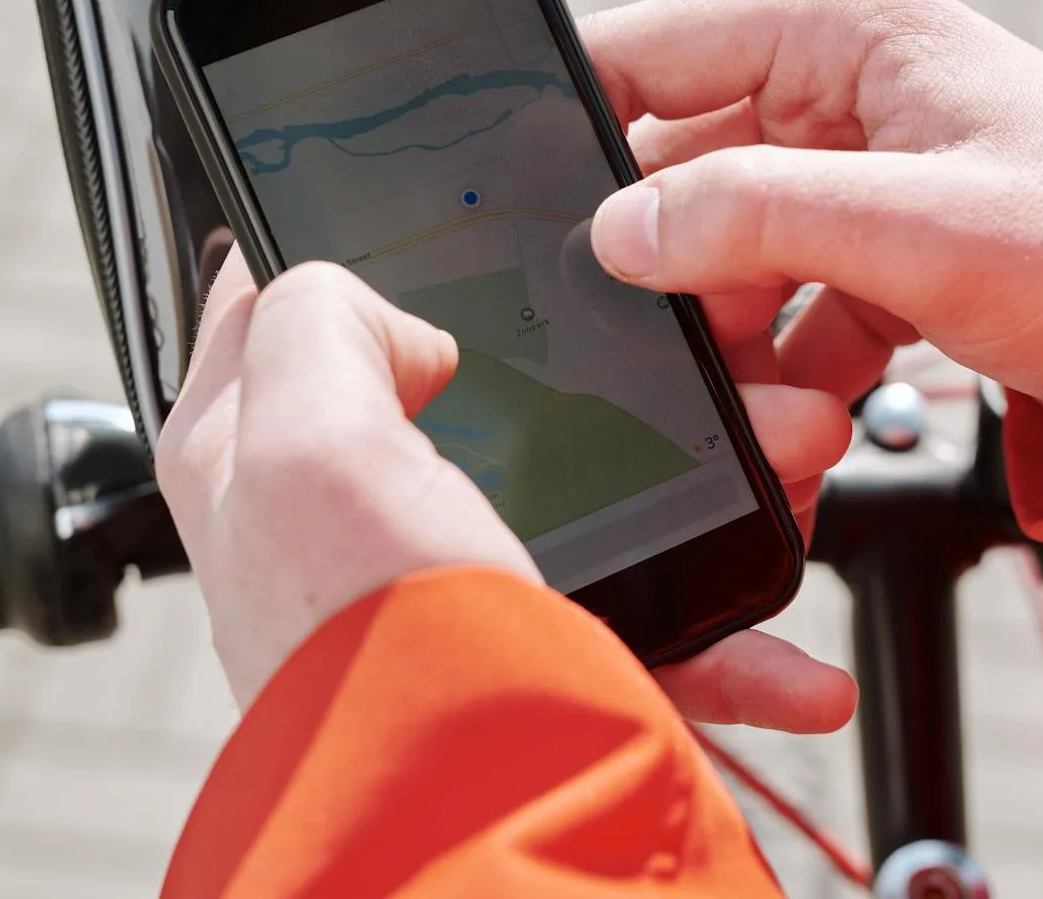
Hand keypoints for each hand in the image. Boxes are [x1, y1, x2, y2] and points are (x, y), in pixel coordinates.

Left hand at [158, 251, 857, 728]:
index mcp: (256, 451)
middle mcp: (343, 516)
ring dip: (703, 473)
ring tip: (784, 451)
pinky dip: (730, 639)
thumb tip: (400, 322)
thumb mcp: (309, 445)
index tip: (459, 209)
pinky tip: (785, 651)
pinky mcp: (534, 652)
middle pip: (472, 383)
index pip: (278, 298)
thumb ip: (319, 323)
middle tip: (676, 336)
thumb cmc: (371, 654)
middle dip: (592, 358)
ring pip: (585, 485)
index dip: (360, 237)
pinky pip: (652, 621)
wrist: (475, 834)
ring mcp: (449, 581)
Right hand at [585, 0, 1042, 423]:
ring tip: (773, 418)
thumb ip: (757, 218)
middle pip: (670, 174)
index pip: (644, 52)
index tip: (520, 218)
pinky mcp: (863, 247)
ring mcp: (843, 172)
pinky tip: (802, 426)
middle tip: (663, 362)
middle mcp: (825, 86)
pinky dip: (777, 374)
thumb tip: (619, 233)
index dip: (571, 128)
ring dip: (726, 344)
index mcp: (831, 27)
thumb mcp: (924, 228)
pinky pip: (775, 308)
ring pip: (715, 257)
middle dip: (665, 277)